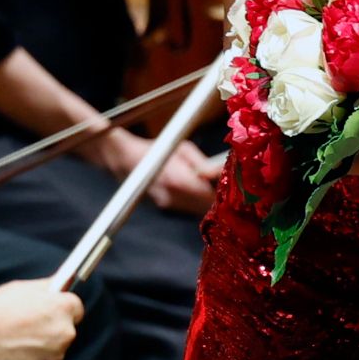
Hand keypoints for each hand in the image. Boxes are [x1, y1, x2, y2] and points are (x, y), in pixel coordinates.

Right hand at [0, 280, 82, 359]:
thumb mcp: (23, 288)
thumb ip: (47, 287)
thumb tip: (61, 285)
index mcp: (63, 309)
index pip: (76, 308)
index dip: (62, 310)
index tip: (52, 312)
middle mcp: (65, 332)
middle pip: (67, 330)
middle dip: (53, 329)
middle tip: (30, 329)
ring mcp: (56, 355)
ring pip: (56, 350)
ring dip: (44, 348)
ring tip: (20, 343)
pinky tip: (18, 356)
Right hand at [87, 127, 222, 214]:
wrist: (125, 160)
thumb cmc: (158, 149)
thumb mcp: (184, 149)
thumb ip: (203, 164)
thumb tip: (221, 173)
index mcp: (179, 181)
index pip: (210, 197)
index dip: (223, 194)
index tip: (233, 187)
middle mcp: (173, 198)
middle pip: (204, 208)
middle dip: (217, 199)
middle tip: (228, 188)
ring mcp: (167, 205)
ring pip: (196, 210)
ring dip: (206, 201)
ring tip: (211, 187)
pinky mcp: (163, 208)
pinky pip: (186, 208)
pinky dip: (194, 202)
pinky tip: (196, 190)